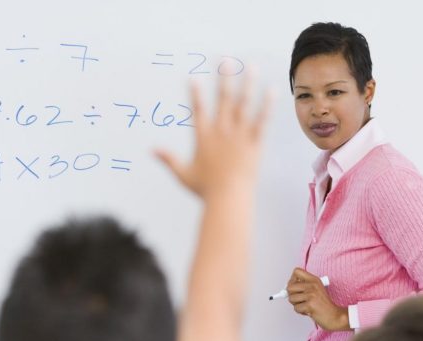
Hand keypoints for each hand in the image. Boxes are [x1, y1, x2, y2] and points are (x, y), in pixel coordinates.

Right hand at [156, 76, 271, 197]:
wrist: (228, 198)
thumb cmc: (206, 190)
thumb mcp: (184, 174)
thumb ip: (168, 160)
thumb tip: (151, 150)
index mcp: (204, 137)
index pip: (198, 110)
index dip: (195, 94)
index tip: (193, 78)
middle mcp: (221, 131)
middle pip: (223, 99)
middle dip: (224, 78)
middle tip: (225, 60)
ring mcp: (239, 136)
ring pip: (244, 104)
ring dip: (248, 84)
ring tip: (252, 67)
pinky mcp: (254, 143)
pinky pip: (262, 120)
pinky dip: (267, 105)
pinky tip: (272, 91)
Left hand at [286, 268, 348, 330]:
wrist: (334, 315)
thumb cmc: (324, 305)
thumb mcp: (316, 290)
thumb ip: (302, 287)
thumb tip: (286, 290)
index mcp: (314, 280)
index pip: (296, 271)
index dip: (292, 280)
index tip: (295, 288)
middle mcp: (312, 285)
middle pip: (289, 287)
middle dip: (291, 295)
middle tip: (300, 300)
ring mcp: (311, 295)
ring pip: (291, 299)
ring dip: (297, 305)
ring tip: (306, 305)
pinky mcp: (310, 305)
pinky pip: (296, 308)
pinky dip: (301, 312)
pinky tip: (309, 311)